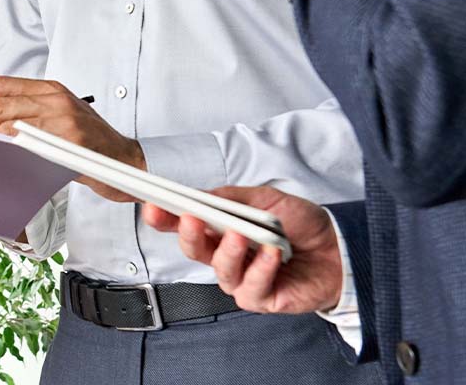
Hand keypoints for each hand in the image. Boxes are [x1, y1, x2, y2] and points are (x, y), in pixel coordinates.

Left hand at [0, 77, 143, 201]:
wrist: (126, 160)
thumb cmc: (90, 143)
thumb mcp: (62, 117)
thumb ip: (32, 113)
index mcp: (51, 89)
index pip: (1, 85)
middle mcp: (56, 97)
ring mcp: (64, 116)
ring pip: (8, 121)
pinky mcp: (71, 138)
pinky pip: (29, 142)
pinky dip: (10, 151)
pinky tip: (6, 161)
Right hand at [142, 186, 342, 312]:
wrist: (339, 248)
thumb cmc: (301, 224)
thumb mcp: (264, 199)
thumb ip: (230, 197)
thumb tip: (201, 195)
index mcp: (220, 229)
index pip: (185, 224)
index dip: (165, 218)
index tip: (153, 206)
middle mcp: (226, 255)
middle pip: (193, 249)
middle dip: (188, 234)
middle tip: (191, 219)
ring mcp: (242, 279)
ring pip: (220, 270)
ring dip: (229, 251)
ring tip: (243, 236)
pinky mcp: (261, 298)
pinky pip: (250, 287)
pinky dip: (261, 269)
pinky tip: (273, 255)